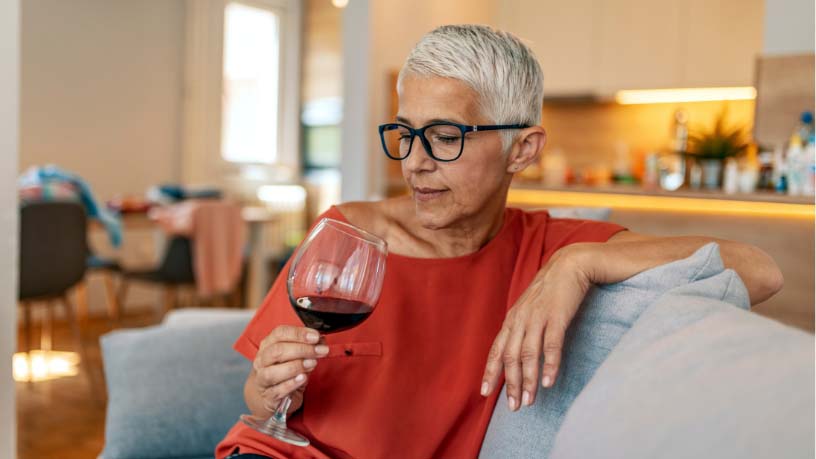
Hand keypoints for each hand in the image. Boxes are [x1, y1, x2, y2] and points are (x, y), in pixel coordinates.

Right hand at [253, 325, 328, 414]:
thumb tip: (322, 342)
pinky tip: (303, 378)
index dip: (299, 333)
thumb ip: (308, 347)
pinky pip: (278, 390)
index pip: (280, 333)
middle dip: (302, 349)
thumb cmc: (285, 370)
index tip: (316, 337)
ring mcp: (262, 379)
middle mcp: (262, 360)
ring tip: (312, 364)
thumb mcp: (296, 356)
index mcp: (268, 345)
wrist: (272, 395)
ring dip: (296, 366)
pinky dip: (292, 383)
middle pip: (277, 351)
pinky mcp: (269, 396)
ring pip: (273, 372)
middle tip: (320, 351)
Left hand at [480, 243, 593, 410]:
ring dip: (528, 380)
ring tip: (529, 401)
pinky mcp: (557, 316)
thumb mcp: (529, 309)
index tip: (485, 393)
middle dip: (511, 384)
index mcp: (512, 320)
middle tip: (514, 407)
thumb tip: (517, 354)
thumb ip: (522, 329)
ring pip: (528, 354)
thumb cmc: (549, 291)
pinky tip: (549, 382)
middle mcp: (520, 320)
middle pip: (510, 357)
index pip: (496, 350)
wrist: (569, 266)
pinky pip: (551, 344)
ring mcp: (538, 318)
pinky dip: (549, 365)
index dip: (490, 372)